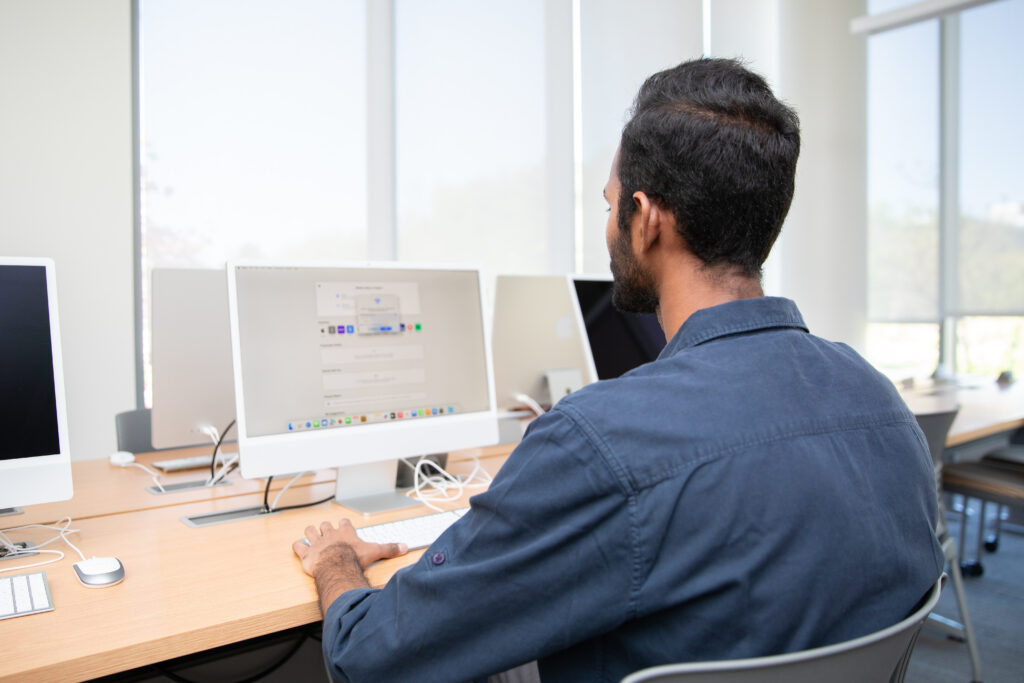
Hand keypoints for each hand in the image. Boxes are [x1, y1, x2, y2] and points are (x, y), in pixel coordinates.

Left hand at [292, 519, 407, 576]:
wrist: (337, 565)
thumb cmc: (354, 558)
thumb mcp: (375, 552)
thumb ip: (389, 549)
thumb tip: (404, 548)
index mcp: (345, 532)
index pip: (344, 522)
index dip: (343, 524)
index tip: (344, 525)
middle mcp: (330, 534)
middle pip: (325, 524)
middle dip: (325, 527)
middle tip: (326, 531)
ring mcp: (317, 543)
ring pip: (310, 531)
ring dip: (310, 532)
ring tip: (311, 535)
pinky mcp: (306, 553)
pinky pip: (298, 545)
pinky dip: (298, 546)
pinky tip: (299, 547)